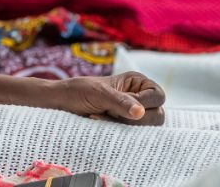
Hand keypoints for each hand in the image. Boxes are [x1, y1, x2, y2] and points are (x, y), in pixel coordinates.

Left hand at [45, 72, 164, 125]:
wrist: (61, 105)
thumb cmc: (79, 92)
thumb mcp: (99, 94)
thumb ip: (121, 102)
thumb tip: (140, 113)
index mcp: (138, 82)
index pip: (159, 97)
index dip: (144, 103)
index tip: (121, 105)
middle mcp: (140, 97)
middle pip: (158, 116)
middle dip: (134, 118)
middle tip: (111, 112)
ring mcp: (133, 115)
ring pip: (147, 129)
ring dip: (126, 126)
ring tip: (104, 117)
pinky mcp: (125, 129)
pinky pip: (135, 137)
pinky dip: (121, 134)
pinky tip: (103, 125)